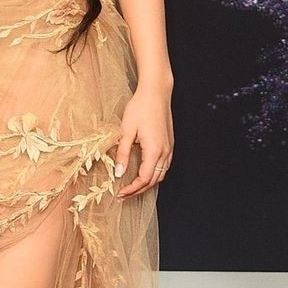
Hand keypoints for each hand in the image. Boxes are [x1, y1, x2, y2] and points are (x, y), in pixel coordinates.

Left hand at [114, 84, 172, 198]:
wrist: (156, 93)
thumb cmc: (140, 108)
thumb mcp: (126, 131)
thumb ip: (122, 153)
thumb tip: (118, 173)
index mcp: (154, 150)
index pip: (144, 179)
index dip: (132, 189)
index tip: (120, 194)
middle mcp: (165, 152)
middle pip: (154, 180)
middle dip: (139, 190)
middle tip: (123, 195)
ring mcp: (169, 148)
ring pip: (161, 174)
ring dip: (147, 183)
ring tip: (132, 187)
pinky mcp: (169, 144)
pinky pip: (164, 166)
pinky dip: (154, 174)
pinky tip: (144, 173)